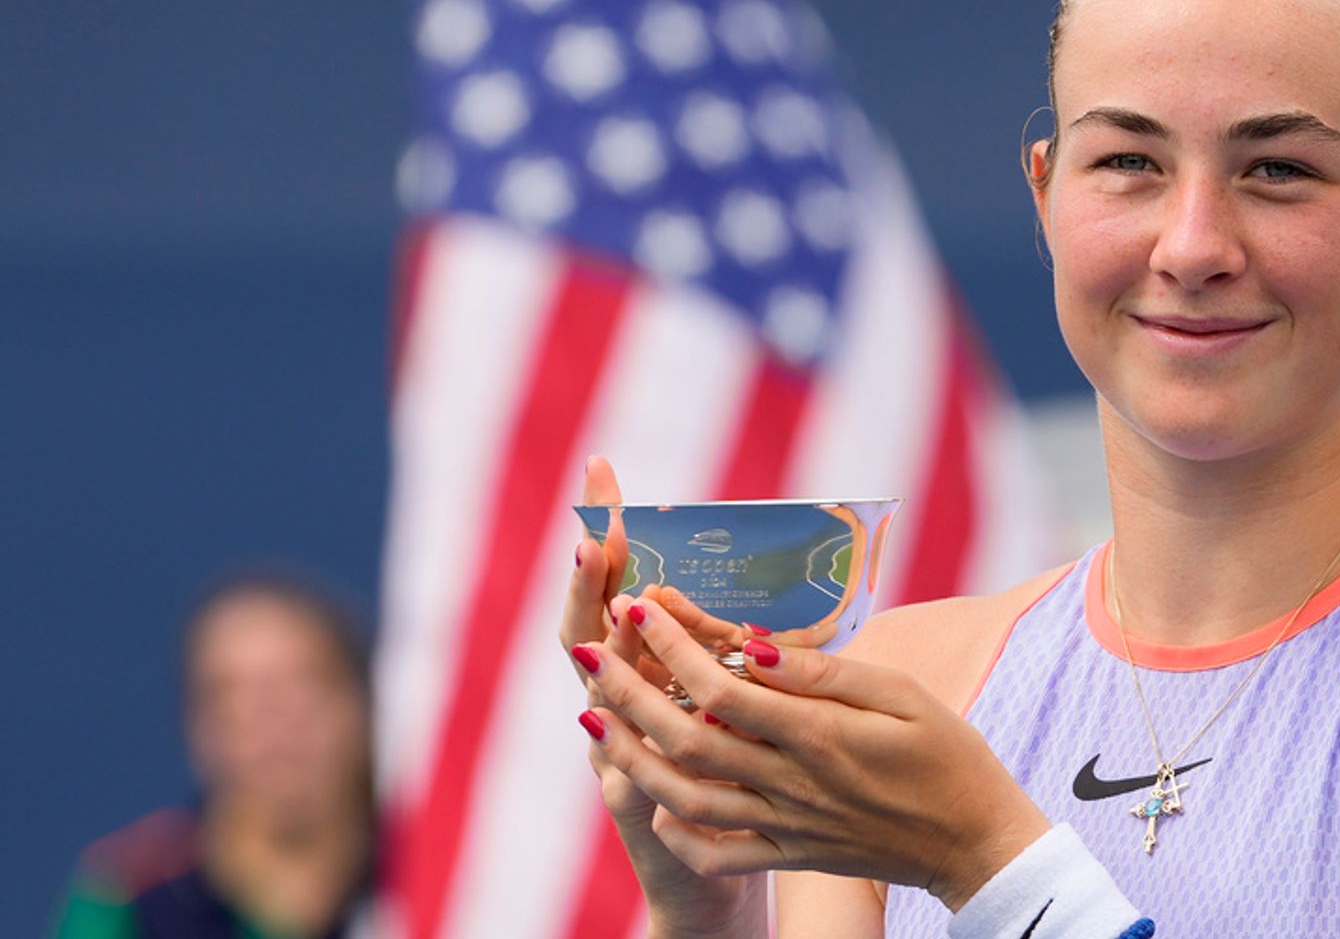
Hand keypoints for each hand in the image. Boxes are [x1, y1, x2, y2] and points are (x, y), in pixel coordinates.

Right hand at [558, 457, 766, 933]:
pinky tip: (616, 724)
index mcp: (643, 676)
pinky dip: (623, 758)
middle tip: (588, 532)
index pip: (616, 593)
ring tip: (614, 610)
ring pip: (603, 705)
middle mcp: (615, 713)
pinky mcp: (638, 818)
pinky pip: (628, 785)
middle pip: (589, 637)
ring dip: (606, 658)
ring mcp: (617, 764)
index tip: (601, 481)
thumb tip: (728, 568)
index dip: (605, 541)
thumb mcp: (722, 702)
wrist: (706, 882)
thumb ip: (717, 644)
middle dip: (587, 583)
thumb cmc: (729, 775)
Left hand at [573, 595, 1051, 913]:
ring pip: (685, 797)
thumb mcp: (902, 694)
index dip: (673, 646)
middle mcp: (792, 784)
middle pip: (686, 739)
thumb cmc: (948, 756)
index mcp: (820, 736)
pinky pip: (718, 852)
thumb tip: (754, 650)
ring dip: (630, 756)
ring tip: (593, 716)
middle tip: (588, 649)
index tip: (640, 605)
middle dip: (628, 691)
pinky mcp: (791, 855)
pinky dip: (676, 830)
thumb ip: (824, 675)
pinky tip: (652, 802)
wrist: (974, 844)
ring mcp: (786, 826)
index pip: (724, 687)